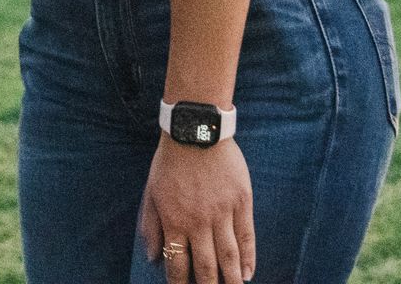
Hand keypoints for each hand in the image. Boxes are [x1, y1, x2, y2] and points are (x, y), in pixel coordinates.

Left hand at [138, 138, 255, 283]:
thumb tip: (152, 256)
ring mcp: (223, 213)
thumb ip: (151, 225)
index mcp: (174, 220)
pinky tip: (247, 273)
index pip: (177, 262)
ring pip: (229, 257)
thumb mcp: (151, 191)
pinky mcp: (242, 203)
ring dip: (230, 279)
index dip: (179, 282)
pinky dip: (248, 258)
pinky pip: (247, 237)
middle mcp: (199, 222)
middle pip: (206, 266)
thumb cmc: (170, 162)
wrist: (195, 131)